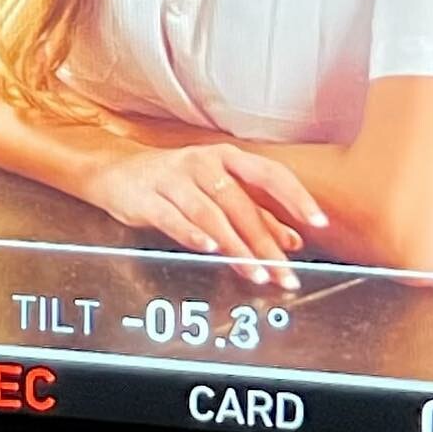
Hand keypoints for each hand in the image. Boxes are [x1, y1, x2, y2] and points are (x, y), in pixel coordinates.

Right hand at [92, 143, 327, 288]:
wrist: (115, 171)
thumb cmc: (174, 182)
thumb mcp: (216, 191)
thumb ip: (256, 214)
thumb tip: (293, 239)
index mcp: (225, 158)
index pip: (268, 174)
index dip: (295, 197)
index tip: (317, 222)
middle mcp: (201, 163)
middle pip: (240, 204)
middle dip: (265, 243)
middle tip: (284, 273)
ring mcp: (173, 178)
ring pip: (211, 214)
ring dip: (236, 246)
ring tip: (255, 273)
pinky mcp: (147, 197)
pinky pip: (173, 218)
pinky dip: (193, 234)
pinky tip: (210, 249)